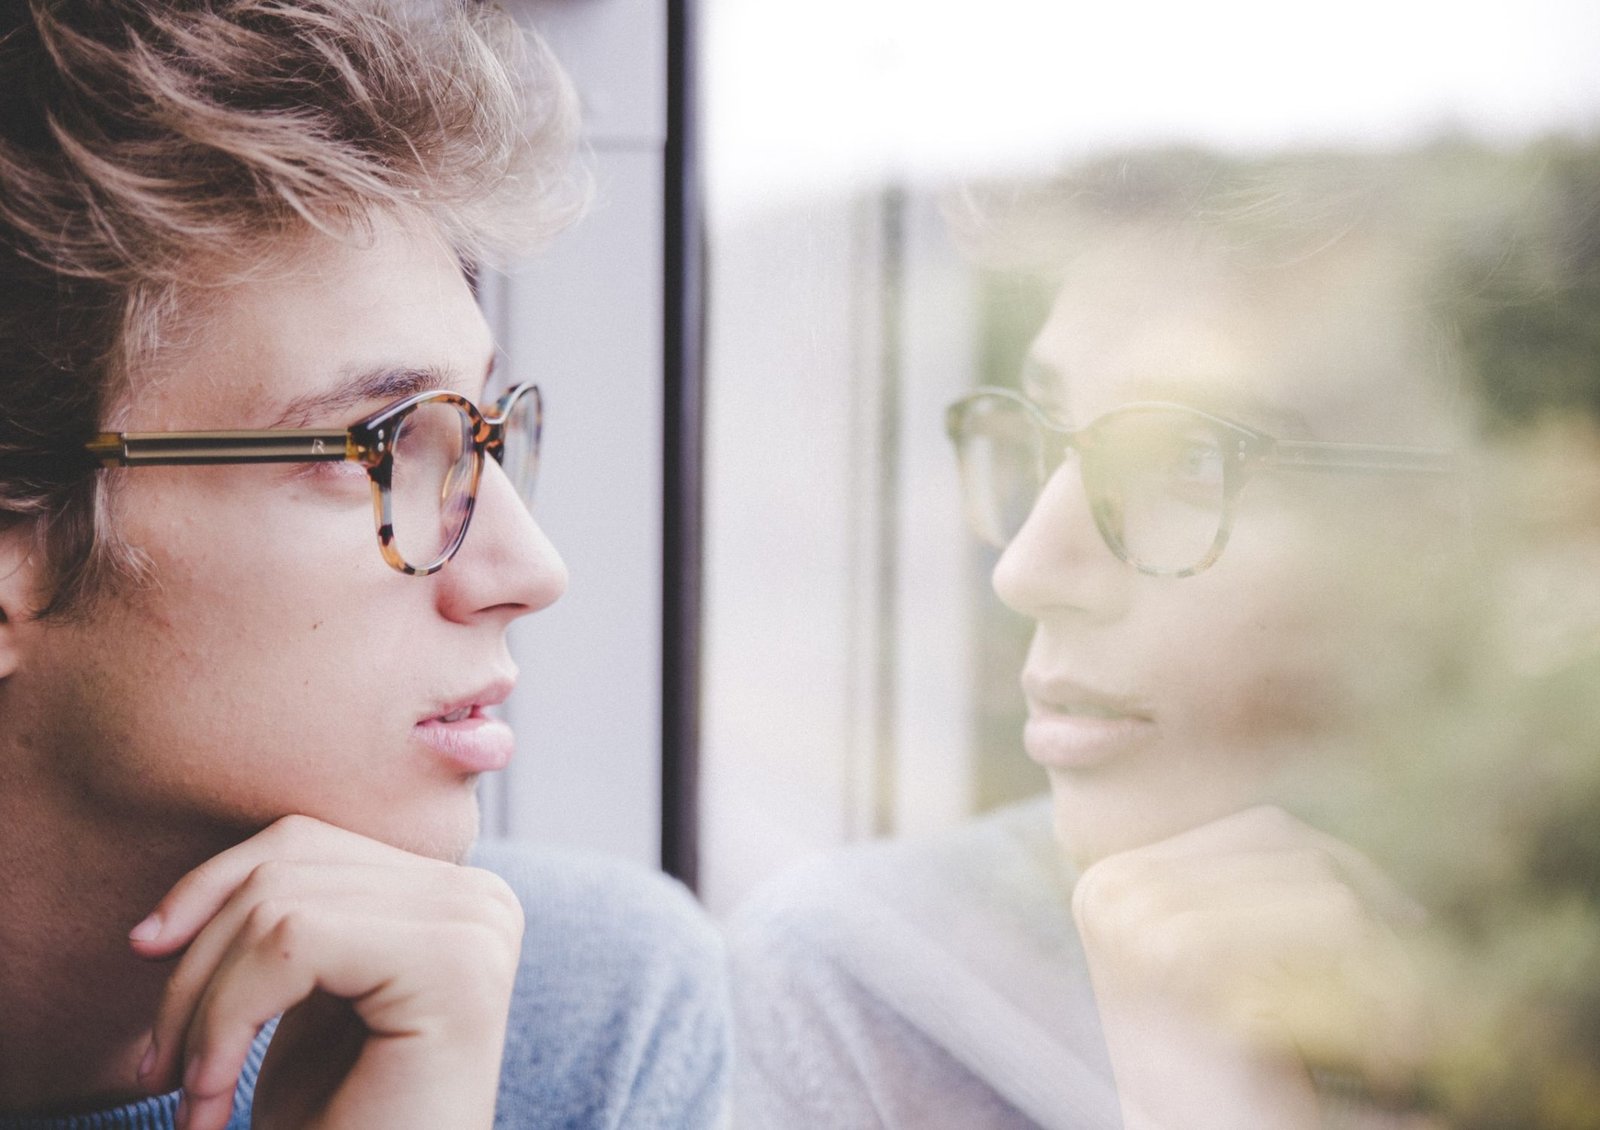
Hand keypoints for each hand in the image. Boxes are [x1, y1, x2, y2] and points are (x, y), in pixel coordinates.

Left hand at [129, 814, 523, 1129]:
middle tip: (158, 1066)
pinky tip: (214, 1099)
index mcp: (452, 895)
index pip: (304, 841)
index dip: (207, 898)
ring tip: (191, 1092)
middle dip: (194, 962)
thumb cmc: (343, 1127)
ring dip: (201, 1006)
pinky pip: (291, 940)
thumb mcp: (301, 1007)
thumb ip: (283, 921)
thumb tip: (170, 902)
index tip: (152, 984)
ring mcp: (476, 922)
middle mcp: (480, 896)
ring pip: (277, 902)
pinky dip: (223, 1022)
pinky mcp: (452, 963)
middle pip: (287, 860)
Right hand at [1070, 806, 1431, 1129]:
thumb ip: (1249, 889)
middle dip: (1371, 910)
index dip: (1350, 874)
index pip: (1259, 827)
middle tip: (1419, 1000)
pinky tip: (1393, 1053)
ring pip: (1317, 881)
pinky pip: (1328, 917)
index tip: (1405, 940)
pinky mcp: (1183, 954)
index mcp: (1111, 877)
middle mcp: (1111, 886)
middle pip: (1286, 841)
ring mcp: (1139, 915)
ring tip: (1407, 1034)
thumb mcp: (1225, 965)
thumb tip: (1335, 798)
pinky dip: (1385, 984)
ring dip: (1386, 956)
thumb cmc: (1229, 1086)